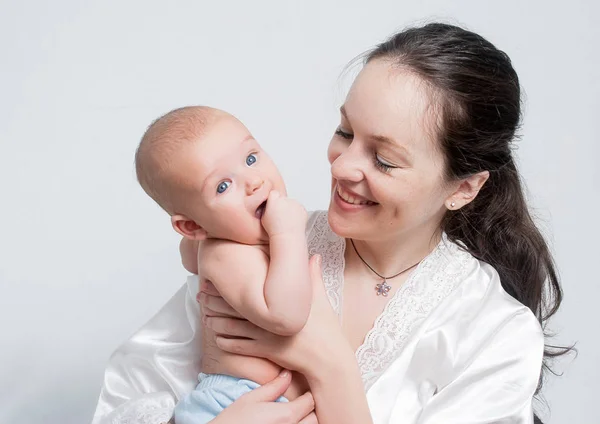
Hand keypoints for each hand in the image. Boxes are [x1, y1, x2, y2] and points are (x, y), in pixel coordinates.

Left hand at [203, 255, 353, 378]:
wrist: (326, 357)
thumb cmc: (325, 327)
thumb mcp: (319, 297)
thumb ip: (313, 275)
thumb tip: (314, 255)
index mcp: (275, 303)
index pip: (243, 292)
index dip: (224, 287)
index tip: (212, 280)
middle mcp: (265, 318)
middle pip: (232, 308)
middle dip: (214, 302)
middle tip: (201, 295)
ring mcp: (262, 336)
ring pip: (230, 328)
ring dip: (215, 322)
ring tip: (205, 316)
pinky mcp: (263, 352)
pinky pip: (238, 347)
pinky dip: (225, 342)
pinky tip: (217, 339)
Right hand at [210, 370, 316, 423]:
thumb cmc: (233, 421)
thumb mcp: (250, 400)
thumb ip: (272, 387)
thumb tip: (287, 373)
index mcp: (286, 416)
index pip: (310, 401)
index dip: (307, 395)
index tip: (301, 394)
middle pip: (314, 418)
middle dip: (309, 411)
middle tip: (298, 405)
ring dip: (305, 422)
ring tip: (293, 416)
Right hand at [261, 190, 306, 236]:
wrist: (287, 237)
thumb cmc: (274, 229)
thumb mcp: (263, 217)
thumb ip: (266, 208)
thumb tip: (267, 205)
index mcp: (274, 200)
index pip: (273, 193)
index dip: (273, 200)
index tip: (273, 206)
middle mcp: (285, 199)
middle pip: (283, 199)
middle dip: (282, 204)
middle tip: (280, 216)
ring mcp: (295, 203)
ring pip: (292, 204)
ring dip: (290, 209)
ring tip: (287, 221)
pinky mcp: (302, 209)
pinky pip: (299, 209)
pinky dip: (297, 214)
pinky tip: (293, 222)